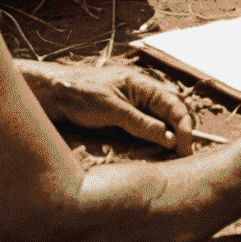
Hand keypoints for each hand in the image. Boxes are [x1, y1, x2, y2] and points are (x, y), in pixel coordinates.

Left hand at [21, 62, 195, 153]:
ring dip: (167, 138)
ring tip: (173, 157)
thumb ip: (141, 123)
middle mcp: (142, 95)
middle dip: (180, 133)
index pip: (174, 105)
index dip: (184, 125)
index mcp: (144, 85)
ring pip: (159, 123)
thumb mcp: (113, 110)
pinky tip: (154, 151)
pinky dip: (152, 140)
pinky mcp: (123, 118)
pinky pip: (144, 129)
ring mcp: (133, 106)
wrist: (54, 94)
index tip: (186, 147)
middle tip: (183, 156)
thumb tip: (169, 138)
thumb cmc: (82, 94)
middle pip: (170, 113)